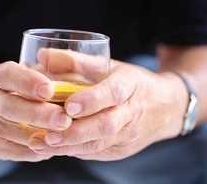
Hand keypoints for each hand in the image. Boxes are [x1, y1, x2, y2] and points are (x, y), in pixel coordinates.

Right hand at [0, 61, 71, 161]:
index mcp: (0, 77)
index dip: (28, 82)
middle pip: (11, 108)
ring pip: (18, 133)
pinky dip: (42, 149)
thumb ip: (50, 73)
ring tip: (68, 134)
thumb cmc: (25, 89)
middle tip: (64, 119)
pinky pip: (21, 151)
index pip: (9, 76)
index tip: (49, 90)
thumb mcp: (35, 74)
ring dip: (45, 136)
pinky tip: (58, 144)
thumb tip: (72, 84)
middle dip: (40, 115)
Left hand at [29, 49, 187, 160]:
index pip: (113, 93)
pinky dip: (74, 151)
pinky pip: (97, 152)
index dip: (91, 100)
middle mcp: (131, 113)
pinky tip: (53, 149)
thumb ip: (75, 61)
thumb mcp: (108, 66)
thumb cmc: (131, 83)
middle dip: (76, 132)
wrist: (165, 108)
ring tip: (42, 145)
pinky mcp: (121, 149)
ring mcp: (127, 135)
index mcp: (130, 85)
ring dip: (70, 146)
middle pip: (106, 125)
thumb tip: (42, 56)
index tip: (69, 107)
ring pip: (99, 144)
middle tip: (49, 135)